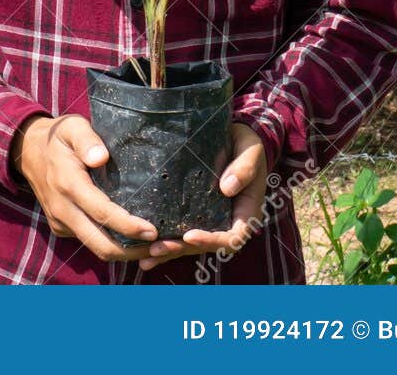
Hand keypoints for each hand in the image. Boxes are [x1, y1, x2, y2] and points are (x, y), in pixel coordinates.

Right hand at [11, 114, 158, 262]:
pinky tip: (130, 237)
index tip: (153, 230)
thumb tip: (101, 156)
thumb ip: (86, 140)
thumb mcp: (72, 127)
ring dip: (125, 253)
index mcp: (68, 184)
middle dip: (132, 251)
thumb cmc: (58, 137)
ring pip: (96, 248)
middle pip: (101, 244)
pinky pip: (88, 241)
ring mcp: (60, 221)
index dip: (128, 226)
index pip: (102, 213)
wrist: (26, 151)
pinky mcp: (60, 227)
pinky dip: (111, 244)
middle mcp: (62, 209)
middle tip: (161, 247)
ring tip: (153, 248)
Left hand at [137, 121, 268, 271]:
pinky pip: (181, 232)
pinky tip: (145, 252)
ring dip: (169, 252)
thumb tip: (226, 188)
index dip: (212, 240)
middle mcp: (229, 221)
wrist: (236, 137)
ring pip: (191, 243)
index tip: (190, 235)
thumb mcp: (251, 151)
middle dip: (181, 249)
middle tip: (156, 249)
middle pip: (206, 245)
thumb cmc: (247, 144)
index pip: (232, 237)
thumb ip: (244, 168)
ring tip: (146, 258)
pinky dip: (165, 243)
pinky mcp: (195, 213)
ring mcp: (211, 219)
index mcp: (246, 212)